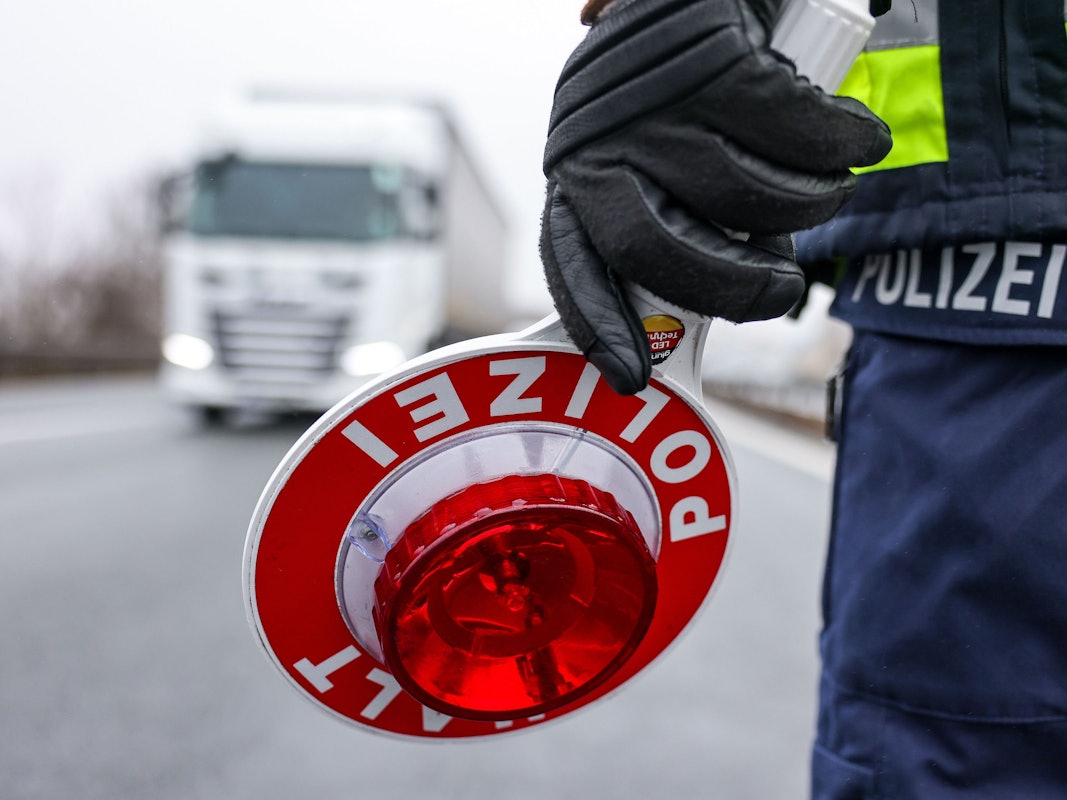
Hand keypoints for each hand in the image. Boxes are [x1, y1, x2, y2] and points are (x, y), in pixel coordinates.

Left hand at [540, 0, 891, 393]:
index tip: (633, 380)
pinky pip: (798, 136)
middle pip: (655, 251)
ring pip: (743, 195)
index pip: (574, 264)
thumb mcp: (663, 153)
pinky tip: (857, 137)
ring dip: (807, 203)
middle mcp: (598, 139)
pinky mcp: (713, 57)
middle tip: (782, 289)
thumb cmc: (694, 87)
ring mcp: (653, 99)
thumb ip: (676, 217)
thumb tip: (718, 298)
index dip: (601, 327)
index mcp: (578, 173)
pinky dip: (843, 144)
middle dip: (733, 289)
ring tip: (825, 185)